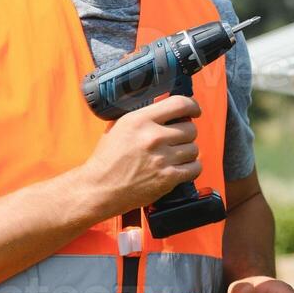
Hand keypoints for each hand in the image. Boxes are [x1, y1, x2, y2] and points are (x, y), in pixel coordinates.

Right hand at [77, 94, 202, 218]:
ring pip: (194, 149)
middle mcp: (153, 136)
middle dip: (186, 134)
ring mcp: (162, 158)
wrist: (99, 188)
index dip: (192, 106)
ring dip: (187, 152)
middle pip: (190, 129)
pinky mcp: (168, 178)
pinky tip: (181, 168)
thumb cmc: (107, 160)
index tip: (194, 111)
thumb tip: (166, 111)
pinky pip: (195, 168)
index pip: (179, 104)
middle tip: (177, 140)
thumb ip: (144, 117)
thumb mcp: (120, 127)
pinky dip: (191, 168)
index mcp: (140, 120)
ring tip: (175, 156)